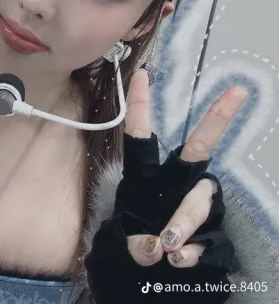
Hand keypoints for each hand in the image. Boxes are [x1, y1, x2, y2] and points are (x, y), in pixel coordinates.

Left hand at [84, 69, 246, 302]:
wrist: (147, 283)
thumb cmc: (132, 246)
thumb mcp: (121, 242)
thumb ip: (133, 242)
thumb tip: (157, 248)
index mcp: (146, 177)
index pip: (141, 136)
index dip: (139, 106)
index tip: (141, 74)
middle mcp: (176, 184)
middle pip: (199, 148)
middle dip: (217, 119)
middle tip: (237, 92)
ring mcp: (198, 207)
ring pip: (203, 198)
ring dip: (186, 219)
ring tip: (168, 245)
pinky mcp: (214, 236)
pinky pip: (214, 237)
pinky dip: (196, 251)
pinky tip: (180, 261)